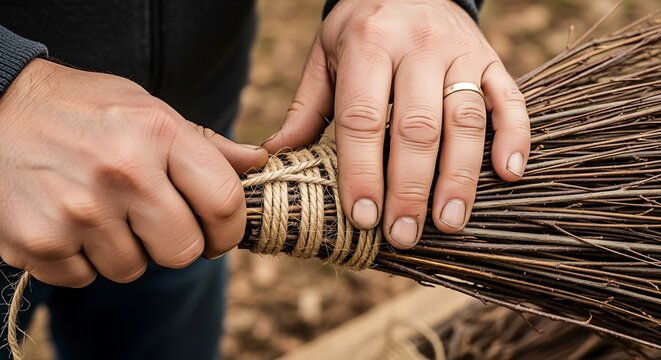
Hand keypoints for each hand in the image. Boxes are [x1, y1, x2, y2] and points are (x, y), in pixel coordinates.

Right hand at [0, 59, 266, 286]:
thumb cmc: (82, 110)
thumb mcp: (147, 109)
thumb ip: (204, 144)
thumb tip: (257, 163)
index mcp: (157, 133)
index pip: (224, 203)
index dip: (230, 229)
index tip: (219, 233)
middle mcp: (122, 172)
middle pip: (183, 251)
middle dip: (176, 243)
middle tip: (154, 221)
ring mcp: (79, 211)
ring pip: (133, 269)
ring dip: (124, 250)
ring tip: (99, 210)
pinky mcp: (39, 242)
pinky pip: (85, 278)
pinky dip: (81, 259)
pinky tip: (67, 220)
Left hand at [263, 0, 529, 248]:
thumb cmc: (360, 28)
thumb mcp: (325, 56)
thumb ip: (307, 107)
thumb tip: (276, 157)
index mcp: (368, 45)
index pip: (364, 118)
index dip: (363, 172)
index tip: (363, 217)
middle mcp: (418, 47)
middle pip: (418, 128)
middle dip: (410, 188)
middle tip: (403, 234)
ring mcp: (460, 52)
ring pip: (466, 120)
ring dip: (460, 177)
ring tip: (448, 224)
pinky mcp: (491, 58)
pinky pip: (510, 98)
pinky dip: (514, 136)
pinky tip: (508, 175)